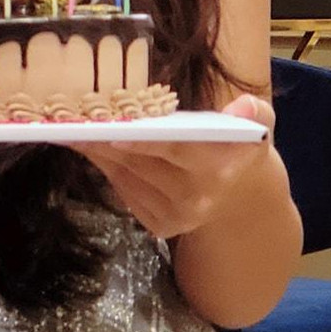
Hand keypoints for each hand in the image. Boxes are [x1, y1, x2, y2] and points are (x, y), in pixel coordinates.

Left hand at [69, 93, 276, 242]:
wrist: (241, 197)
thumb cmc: (240, 147)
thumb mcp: (258, 124)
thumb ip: (253, 111)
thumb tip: (240, 106)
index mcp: (217, 169)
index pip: (173, 149)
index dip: (139, 138)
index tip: (110, 125)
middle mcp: (194, 199)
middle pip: (139, 163)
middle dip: (104, 139)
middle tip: (73, 116)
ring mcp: (174, 217)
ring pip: (124, 176)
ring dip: (96, 151)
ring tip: (72, 125)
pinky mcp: (158, 225)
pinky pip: (123, 190)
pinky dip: (105, 166)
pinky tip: (89, 145)